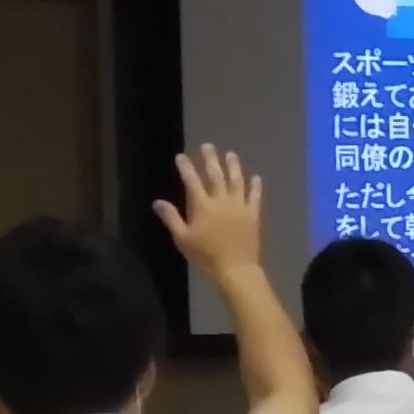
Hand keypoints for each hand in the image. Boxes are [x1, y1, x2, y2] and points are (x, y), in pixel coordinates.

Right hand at [153, 145, 267, 277]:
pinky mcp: (253, 214)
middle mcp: (221, 200)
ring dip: (233, 166)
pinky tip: (255, 177)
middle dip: (211, 159)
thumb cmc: (205, 255)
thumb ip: (171, 218)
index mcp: (202, 206)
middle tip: (208, 146)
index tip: (181, 156)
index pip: (192, 181)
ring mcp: (239, 206)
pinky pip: (255, 196)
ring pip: (237, 181)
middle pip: (216, 175)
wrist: (235, 268)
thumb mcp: (182, 238)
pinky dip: (255, 186)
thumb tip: (157, 202)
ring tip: (231, 154)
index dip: (186, 167)